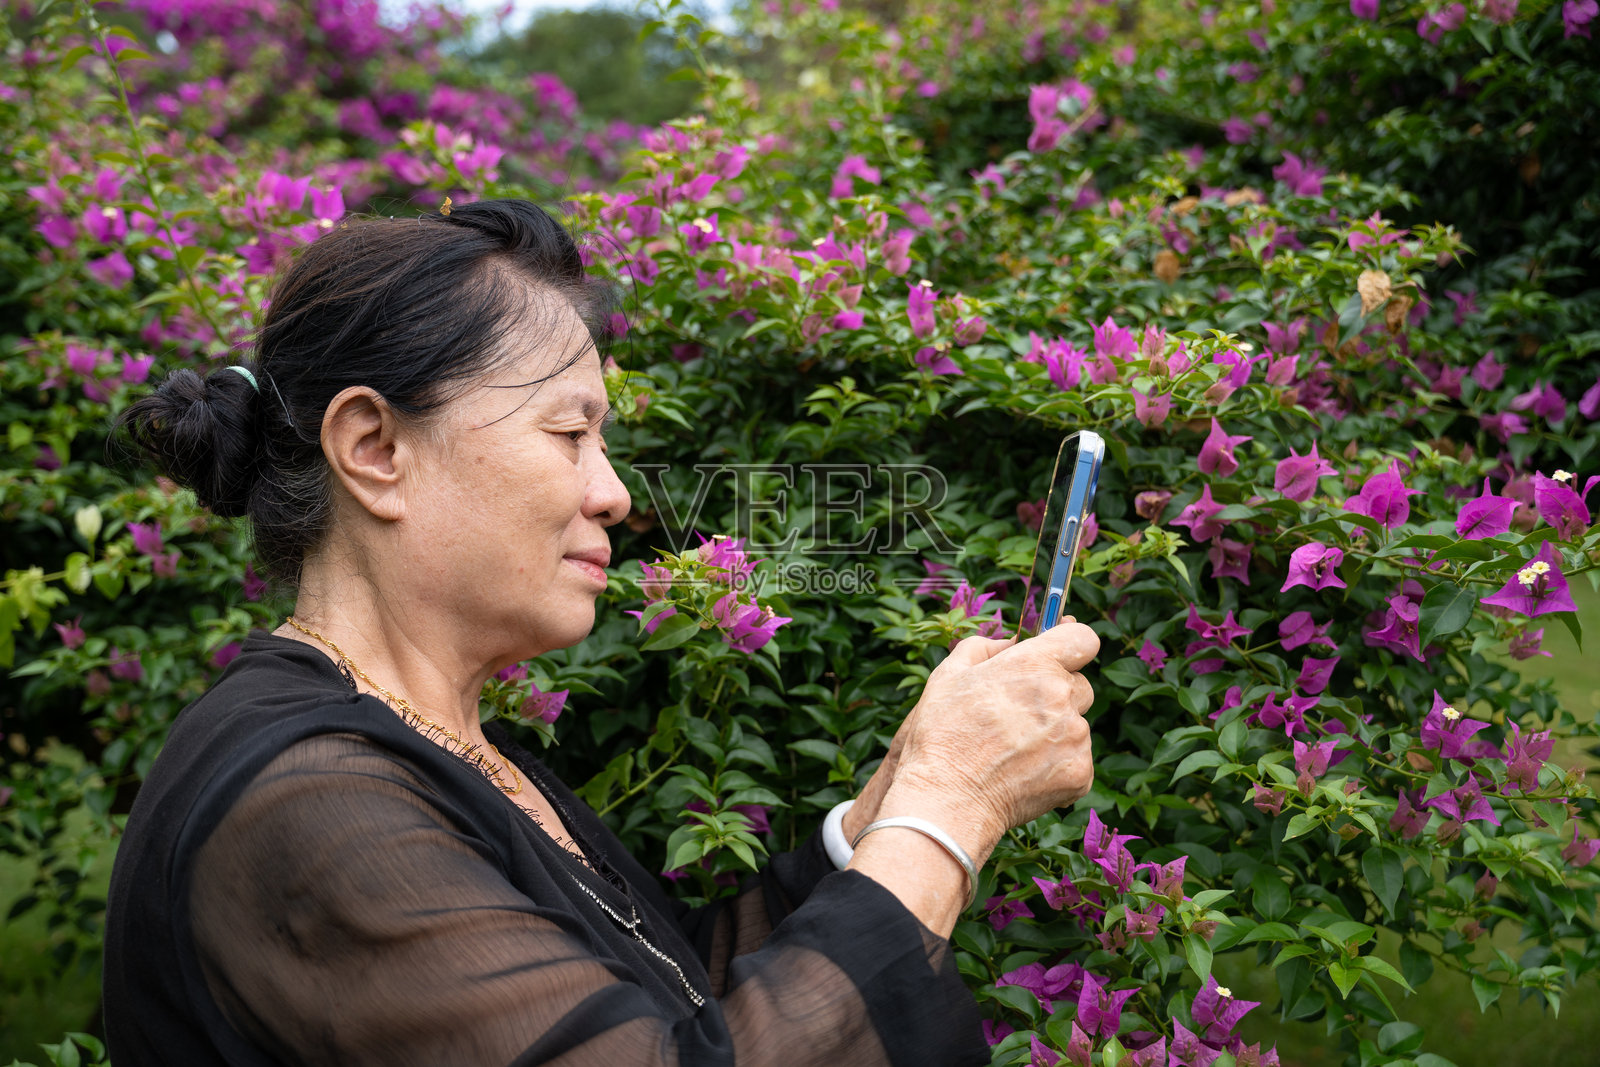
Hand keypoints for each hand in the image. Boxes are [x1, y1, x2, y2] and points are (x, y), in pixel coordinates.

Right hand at [872, 621, 1098, 863]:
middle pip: (1079, 686)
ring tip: (1014, 750)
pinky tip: (1024, 773)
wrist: (947, 800)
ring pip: (1077, 726)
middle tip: (1019, 716)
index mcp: (1034, 665)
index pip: (1083, 639)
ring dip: (1056, 733)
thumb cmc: (941, 735)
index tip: (1059, 654)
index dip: (1071, 645)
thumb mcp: (949, 675)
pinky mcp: (1081, 774)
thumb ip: (985, 647)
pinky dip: (1057, 766)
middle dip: (1057, 695)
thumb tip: (1011, 643)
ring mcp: (1075, 738)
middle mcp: (1062, 697)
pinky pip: (1077, 760)